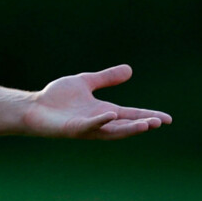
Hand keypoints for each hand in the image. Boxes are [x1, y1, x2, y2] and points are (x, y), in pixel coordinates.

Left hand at [24, 65, 171, 139]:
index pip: (131, 114)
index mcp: (104, 111)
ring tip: (146, 124)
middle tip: (159, 122)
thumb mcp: (85, 82)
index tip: (168, 119)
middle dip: (142, 124)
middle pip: (125, 125)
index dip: (148, 116)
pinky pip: (89, 126)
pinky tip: (110, 115)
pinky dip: (100, 121)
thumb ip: (106, 78)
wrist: (34, 107)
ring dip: (129, 128)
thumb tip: (130, 69)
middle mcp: (99, 121)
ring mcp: (87, 127)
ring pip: (112, 130)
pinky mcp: (73, 128)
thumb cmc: (57, 98)